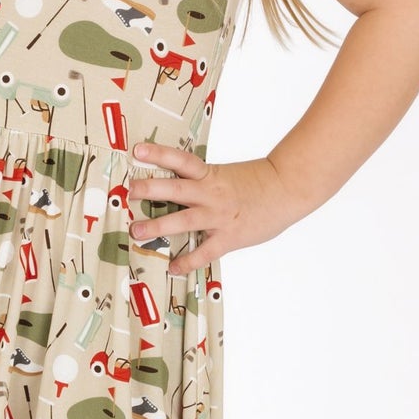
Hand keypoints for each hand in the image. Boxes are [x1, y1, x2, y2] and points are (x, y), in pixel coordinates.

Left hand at [126, 143, 305, 274]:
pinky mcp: (229, 237)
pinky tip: (173, 267)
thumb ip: (201, 182)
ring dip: (159, 226)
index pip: (181, 160)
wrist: (288, 190)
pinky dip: (188, 261)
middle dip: (151, 189)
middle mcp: (211, 193)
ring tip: (136, 231)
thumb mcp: (225, 175)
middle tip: (130, 191)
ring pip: (184, 220)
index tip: (137, 150)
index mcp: (210, 174)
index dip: (159, 154)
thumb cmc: (257, 182)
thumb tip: (174, 188)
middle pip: (176, 188)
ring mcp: (219, 216)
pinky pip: (204, 251)